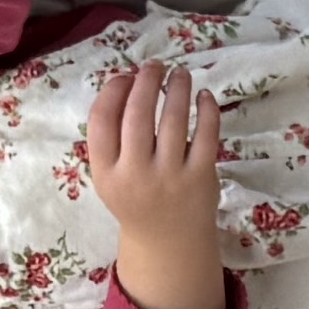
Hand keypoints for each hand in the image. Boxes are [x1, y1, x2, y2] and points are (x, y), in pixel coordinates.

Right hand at [78, 59, 228, 308]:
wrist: (168, 242)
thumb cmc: (136, 198)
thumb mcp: (109, 175)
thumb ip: (111, 137)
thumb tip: (127, 79)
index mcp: (106, 173)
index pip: (102, 120)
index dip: (113, 90)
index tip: (125, 75)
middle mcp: (135, 174)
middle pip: (137, 113)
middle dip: (146, 81)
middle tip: (155, 66)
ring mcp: (170, 176)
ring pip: (173, 118)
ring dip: (176, 87)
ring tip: (179, 74)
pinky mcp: (201, 177)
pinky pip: (206, 133)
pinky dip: (206, 109)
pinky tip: (203, 96)